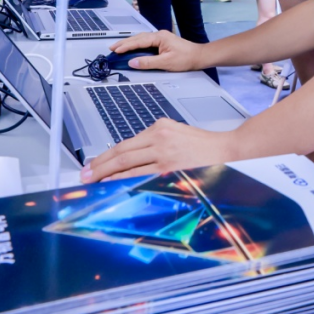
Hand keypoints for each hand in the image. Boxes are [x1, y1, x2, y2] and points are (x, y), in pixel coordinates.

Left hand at [81, 119, 237, 181]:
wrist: (228, 151)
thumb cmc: (205, 146)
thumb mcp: (177, 133)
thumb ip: (154, 142)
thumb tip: (130, 159)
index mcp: (160, 127)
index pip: (125, 144)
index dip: (105, 156)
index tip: (92, 164)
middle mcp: (160, 138)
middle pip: (121, 153)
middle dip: (99, 166)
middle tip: (85, 175)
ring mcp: (164, 154)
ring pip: (127, 165)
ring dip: (107, 176)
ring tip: (93, 183)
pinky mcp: (170, 168)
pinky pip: (141, 177)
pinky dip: (125, 182)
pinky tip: (114, 186)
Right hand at [109, 30, 203, 70]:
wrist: (199, 56)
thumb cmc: (186, 58)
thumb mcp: (165, 62)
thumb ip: (147, 62)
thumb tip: (132, 62)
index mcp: (159, 37)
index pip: (138, 41)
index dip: (125, 46)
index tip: (116, 50)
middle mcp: (159, 35)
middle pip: (137, 38)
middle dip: (124, 43)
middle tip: (112, 48)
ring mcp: (160, 38)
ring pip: (140, 39)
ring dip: (129, 44)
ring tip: (118, 48)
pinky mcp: (162, 43)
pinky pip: (145, 42)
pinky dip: (136, 45)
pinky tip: (132, 48)